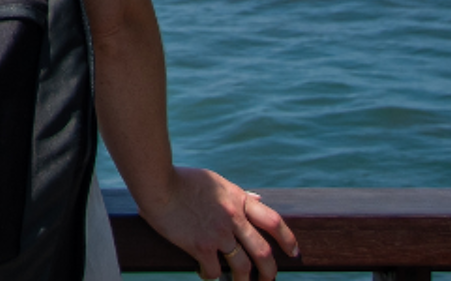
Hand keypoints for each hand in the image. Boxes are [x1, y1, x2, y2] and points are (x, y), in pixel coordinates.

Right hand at [134, 166, 298, 280]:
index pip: (274, 222)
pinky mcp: (200, 246)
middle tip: (269, 280)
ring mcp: (219, 234)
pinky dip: (212, 276)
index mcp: (239, 200)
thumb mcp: (216, 181)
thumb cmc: (182, 179)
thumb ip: (238, 194)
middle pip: (263, 252)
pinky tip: (206, 274)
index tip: (293, 252)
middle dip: (270, 271)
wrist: (157, 183)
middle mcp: (234, 219)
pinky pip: (214, 271)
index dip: (288, 239)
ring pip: (242, 267)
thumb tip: (258, 199)